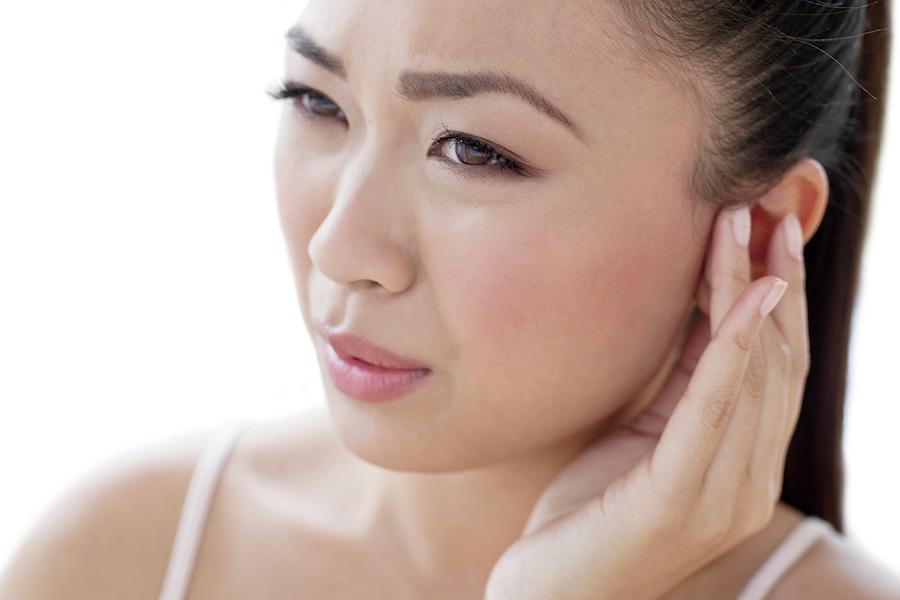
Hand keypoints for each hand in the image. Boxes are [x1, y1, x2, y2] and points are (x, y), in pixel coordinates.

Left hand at [484, 205, 808, 599]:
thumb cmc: (587, 513)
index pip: (775, 365)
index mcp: (742, 464)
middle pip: (776, 360)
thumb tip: (707, 307)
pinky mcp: (679, 502)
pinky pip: (714, 410)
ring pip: (753, 374)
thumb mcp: (642, 434)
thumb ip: (683, 384)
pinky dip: (731, 348)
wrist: (546, 598)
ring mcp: (723, 497)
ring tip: (744, 224)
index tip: (771, 225)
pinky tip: (741, 296)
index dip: (779, 292)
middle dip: (773, 276)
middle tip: (767, 205)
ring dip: (750, 291)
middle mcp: (749, 480)